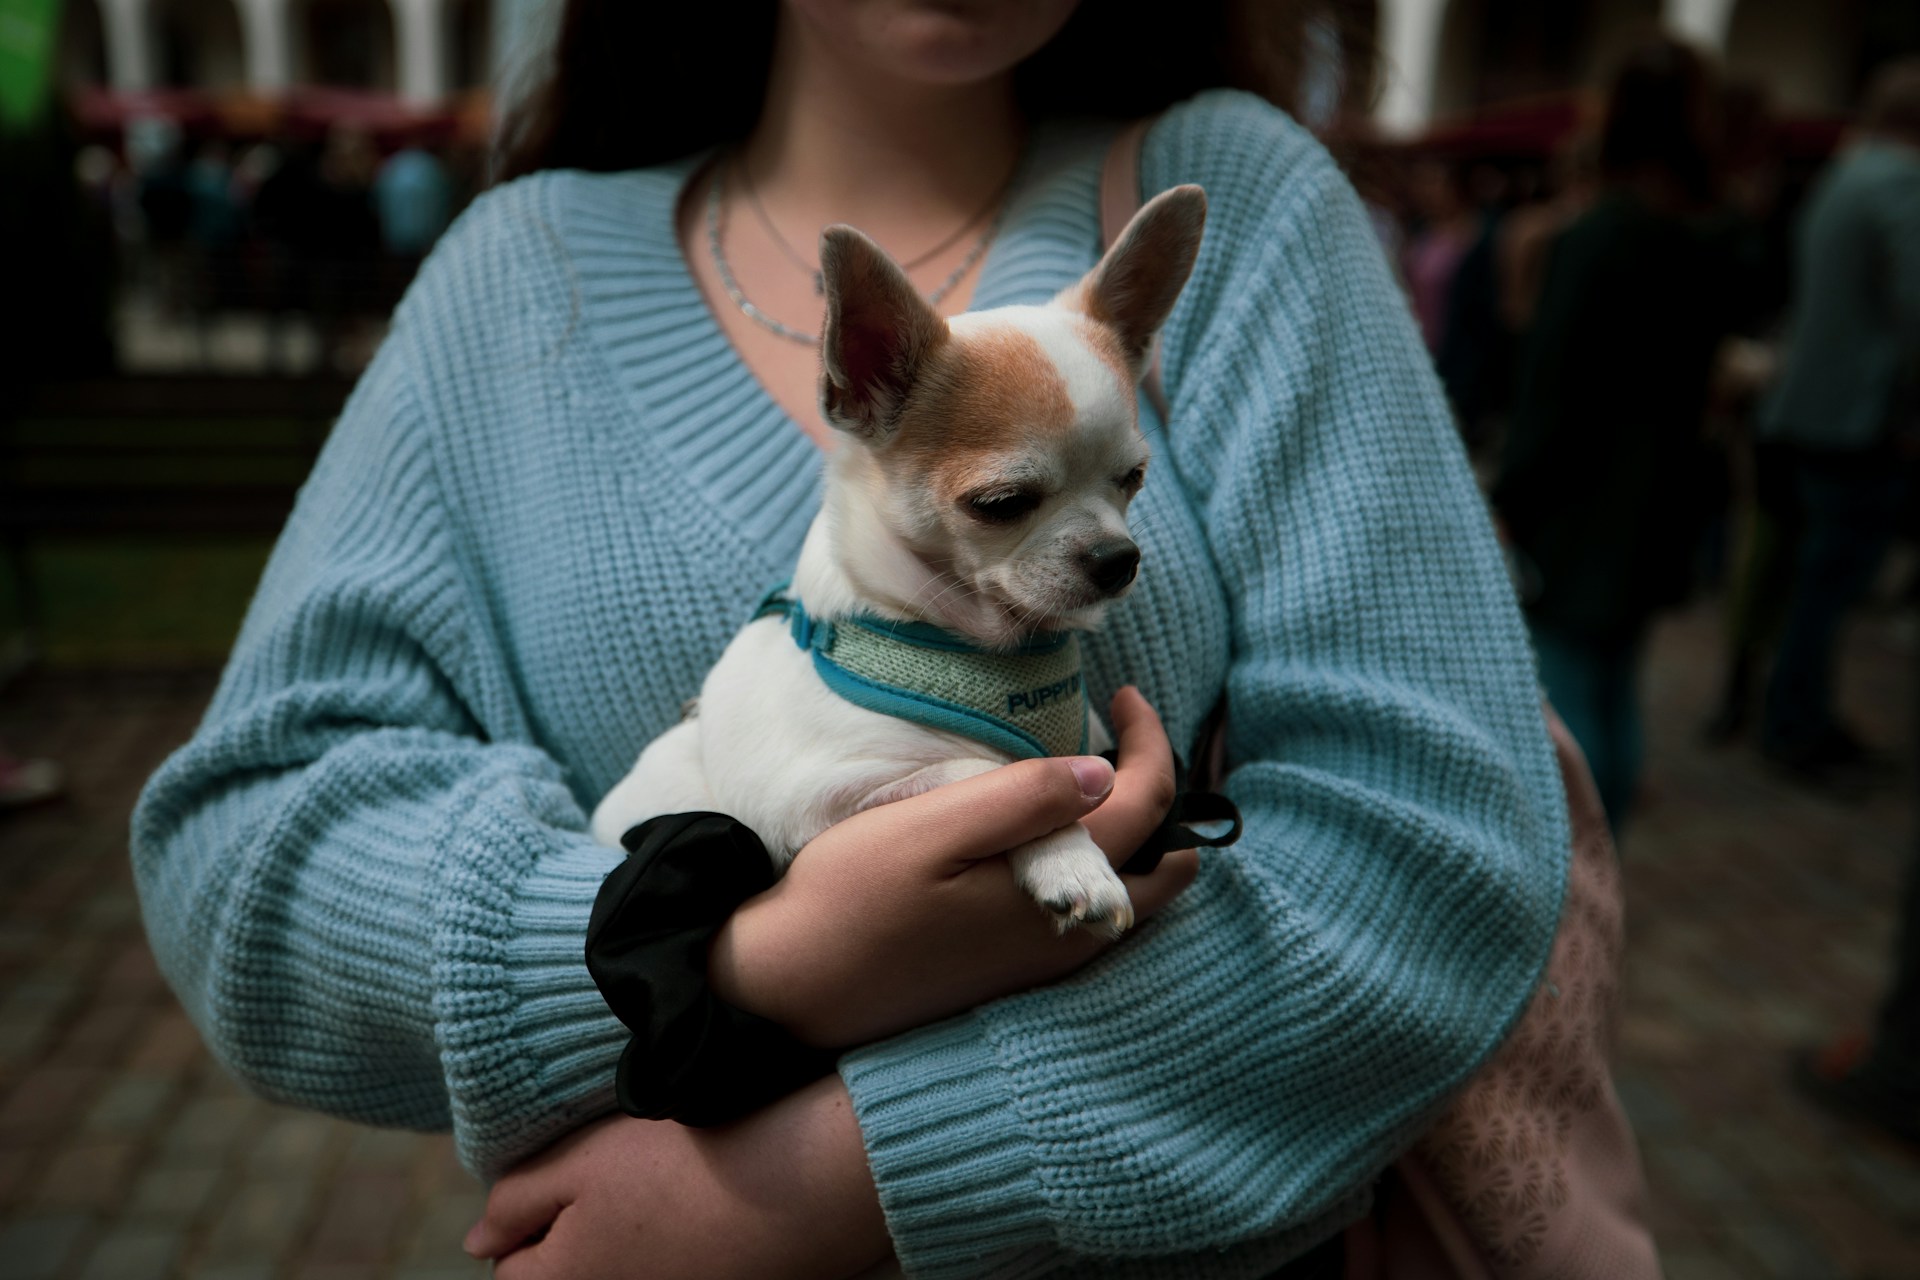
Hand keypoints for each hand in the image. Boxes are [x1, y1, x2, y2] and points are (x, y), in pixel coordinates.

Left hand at [466, 1076, 887, 1278]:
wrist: (794, 1183)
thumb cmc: (680, 1163)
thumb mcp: (581, 1160)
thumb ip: (516, 1202)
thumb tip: (477, 1244)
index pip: (511, 1271)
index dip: (530, 1221)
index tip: (571, 1179)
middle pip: (565, 1279)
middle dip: (573, 1240)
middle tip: (617, 1185)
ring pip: (618, 1276)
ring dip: (624, 1246)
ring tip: (660, 1197)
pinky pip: (668, 1273)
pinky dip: (671, 1251)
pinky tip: (697, 1214)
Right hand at [710, 686, 1198, 1046]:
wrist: (800, 986)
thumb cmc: (855, 895)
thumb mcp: (932, 828)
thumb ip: (1023, 798)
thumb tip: (1104, 772)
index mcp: (1059, 889)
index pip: (1148, 806)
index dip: (1150, 742)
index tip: (1124, 694)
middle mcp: (1071, 935)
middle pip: (1165, 863)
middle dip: (1160, 793)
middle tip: (1120, 736)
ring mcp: (1048, 960)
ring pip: (1136, 892)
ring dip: (1136, 833)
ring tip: (1089, 776)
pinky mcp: (1019, 969)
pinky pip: (1096, 913)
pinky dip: (1102, 864)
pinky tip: (1051, 832)